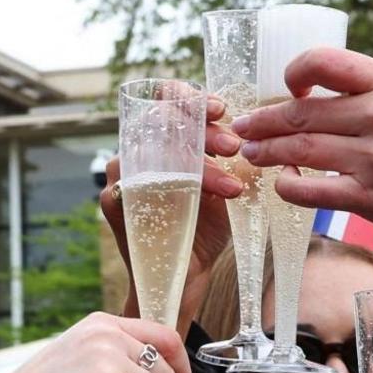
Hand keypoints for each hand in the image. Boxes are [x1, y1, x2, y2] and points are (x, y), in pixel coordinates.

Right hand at [101, 97, 247, 334]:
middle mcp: (135, 151)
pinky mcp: (113, 201)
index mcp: (159, 140)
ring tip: (232, 185)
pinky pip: (141, 182)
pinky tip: (212, 199)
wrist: (185, 275)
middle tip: (233, 146)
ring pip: (154, 150)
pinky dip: (180, 188)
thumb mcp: (226, 185)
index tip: (221, 109)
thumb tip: (258, 131)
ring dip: (199, 163)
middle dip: (200, 128)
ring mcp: (120, 175)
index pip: (164, 99)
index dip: (190, 96)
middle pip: (158, 118)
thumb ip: (232, 157)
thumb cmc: (206, 227)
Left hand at [227, 48, 372, 305]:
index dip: (293, 72)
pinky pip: (311, 190)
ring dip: (266, 151)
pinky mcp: (371, 198)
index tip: (286, 87)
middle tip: (243, 126)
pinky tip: (283, 184)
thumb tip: (324, 91)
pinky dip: (288, 187)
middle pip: (300, 111)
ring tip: (250, 152)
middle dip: (263, 120)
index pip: (323, 61)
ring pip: (299, 149)